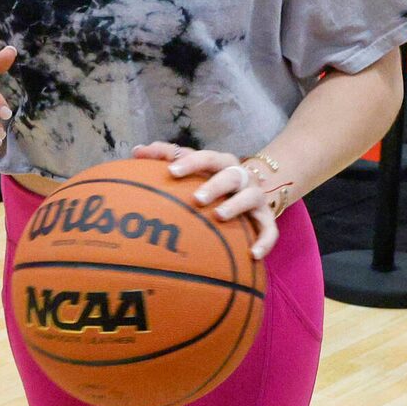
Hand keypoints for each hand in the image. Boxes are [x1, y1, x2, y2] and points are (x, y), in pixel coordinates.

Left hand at [136, 141, 282, 258]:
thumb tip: (136, 151)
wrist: (252, 189)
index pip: (204, 157)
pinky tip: (253, 254)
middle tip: (197, 198)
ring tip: (220, 215)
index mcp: (219, 163)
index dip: (189, 162)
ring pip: (250, 197)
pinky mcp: (266, 217)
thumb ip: (165, 157)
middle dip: (214, 185)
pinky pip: (270, 230)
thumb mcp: (192, 167)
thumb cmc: (211, 180)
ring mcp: (255, 195)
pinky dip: (264, 241)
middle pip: (230, 174)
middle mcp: (239, 176)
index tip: (171, 171)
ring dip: (235, 206)